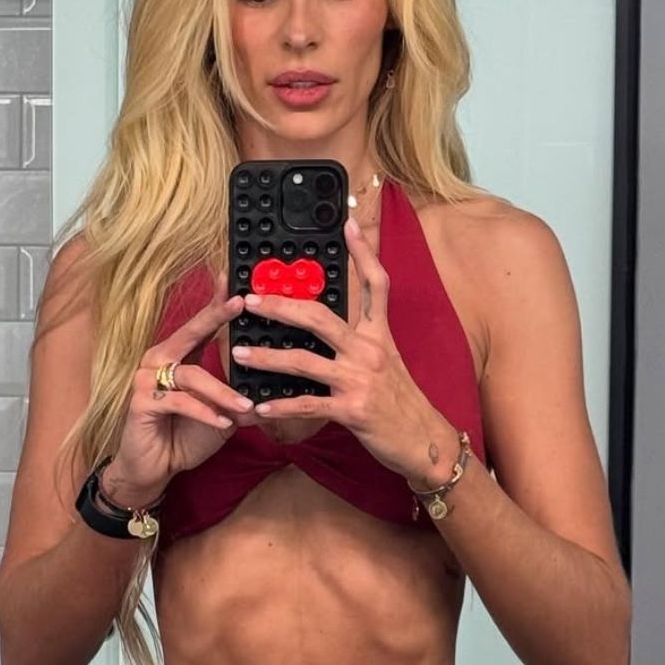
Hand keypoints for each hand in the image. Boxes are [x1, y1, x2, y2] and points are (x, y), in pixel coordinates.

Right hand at [105, 273, 253, 506]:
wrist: (155, 467)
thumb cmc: (187, 434)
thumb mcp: (221, 412)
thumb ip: (239, 394)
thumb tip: (275, 385)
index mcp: (178, 355)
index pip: (201, 325)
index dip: (217, 303)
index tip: (236, 282)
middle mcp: (159, 359)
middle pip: (190, 333)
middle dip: (216, 316)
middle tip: (240, 303)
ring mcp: (147, 378)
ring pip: (192, 375)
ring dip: (222, 392)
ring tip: (245, 406)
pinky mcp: (141, 402)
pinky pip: (180, 401)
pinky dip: (204, 412)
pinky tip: (222, 422)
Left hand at [229, 217, 457, 485]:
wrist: (425, 441)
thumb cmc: (401, 400)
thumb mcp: (388, 360)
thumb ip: (362, 338)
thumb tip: (331, 322)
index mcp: (379, 334)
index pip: (375, 284)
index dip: (363, 252)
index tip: (348, 223)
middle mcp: (370, 350)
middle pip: (321, 316)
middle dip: (282, 306)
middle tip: (251, 300)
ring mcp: (361, 379)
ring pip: (305, 361)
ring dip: (267, 358)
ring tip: (238, 354)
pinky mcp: (353, 410)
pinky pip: (309, 404)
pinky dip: (281, 406)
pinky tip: (259, 407)